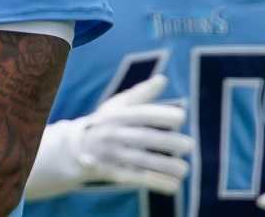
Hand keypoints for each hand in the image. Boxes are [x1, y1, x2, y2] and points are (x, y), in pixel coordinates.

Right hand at [66, 74, 194, 194]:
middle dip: (169, 142)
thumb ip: (141, 93)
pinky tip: (174, 186)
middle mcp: (114, 134)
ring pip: (142, 161)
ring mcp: (113, 155)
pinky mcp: (114, 173)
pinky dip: (156, 183)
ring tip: (185, 169)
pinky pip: (137, 179)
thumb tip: (163, 79)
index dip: (162, 115)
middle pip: (144, 138)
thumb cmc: (104, 122)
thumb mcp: (116, 105)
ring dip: (166, 167)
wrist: (74, 148)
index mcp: (117, 115)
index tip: (181, 118)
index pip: (141, 114)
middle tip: (190, 145)